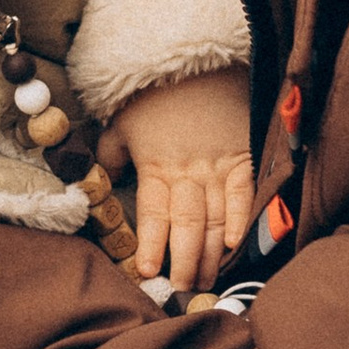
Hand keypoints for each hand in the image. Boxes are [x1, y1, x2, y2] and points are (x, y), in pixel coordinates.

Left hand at [111, 69, 253, 292]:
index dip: (152, 246)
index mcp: (155, 166)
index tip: (147, 273)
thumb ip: (111, 155)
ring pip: (216, 217)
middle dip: (185, 262)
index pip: (154, 216)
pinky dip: (243, 220)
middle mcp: (187, 172)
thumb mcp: (120, 123)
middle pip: (188, 225)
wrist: (191, 58)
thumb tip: (103, 180)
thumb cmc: (152, 94)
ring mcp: (218, 165)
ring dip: (211, 253)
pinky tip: (237, 245)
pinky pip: (245, 193)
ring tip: (206, 280)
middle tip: (182, 289)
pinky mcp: (242, 155)